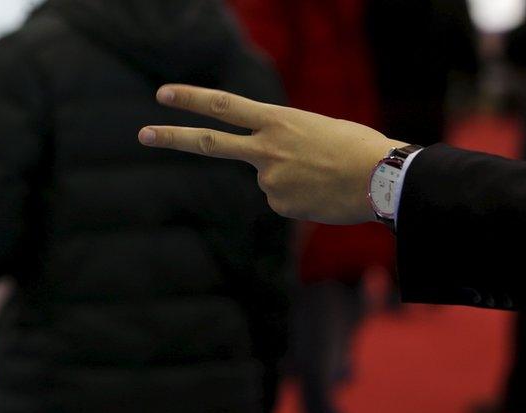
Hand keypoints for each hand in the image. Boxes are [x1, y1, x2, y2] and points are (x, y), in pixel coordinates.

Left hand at [138, 84, 407, 224]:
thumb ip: (281, 140)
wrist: (382, 178)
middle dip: (172, 137)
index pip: (224, 105)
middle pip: (209, 143)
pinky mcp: (278, 205)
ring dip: (291, 179)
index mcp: (277, 121)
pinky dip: (299, 198)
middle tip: (142, 133)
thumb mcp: (314, 128)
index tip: (163, 94)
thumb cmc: (356, 148)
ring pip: (267, 180)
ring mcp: (268, 179)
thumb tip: (267, 169)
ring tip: (323, 176)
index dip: (191, 98)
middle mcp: (265, 149)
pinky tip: (321, 194)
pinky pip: (282, 200)